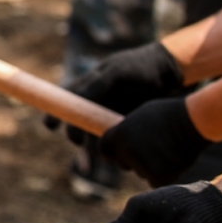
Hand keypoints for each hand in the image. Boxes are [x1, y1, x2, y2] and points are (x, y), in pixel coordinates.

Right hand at [47, 41, 186, 144]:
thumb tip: (76, 102)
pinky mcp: (127, 124)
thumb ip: (95, 86)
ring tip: (99, 154)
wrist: (172, 72)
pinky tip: (117, 155)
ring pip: (96, 135)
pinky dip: (113, 148)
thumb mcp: (116, 73)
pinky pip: (115, 140)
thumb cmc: (141, 67)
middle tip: (81, 142)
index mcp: (90, 86)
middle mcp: (98, 102)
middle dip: (78, 136)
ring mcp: (112, 113)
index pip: (66, 101)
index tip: (50, 126)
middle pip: (79, 124)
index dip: (56, 114)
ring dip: (95, 146)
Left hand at [101, 96, 215, 186]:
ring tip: (168, 150)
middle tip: (152, 150)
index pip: (104, 149)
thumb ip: (128, 132)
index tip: (118, 153)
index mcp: (119, 134)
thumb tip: (121, 141)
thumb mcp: (141, 117)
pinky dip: (164, 175)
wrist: (193, 122)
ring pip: (141, 172)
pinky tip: (174, 161)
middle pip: (122, 163)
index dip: (111, 151)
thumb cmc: (170, 115)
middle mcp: (126, 151)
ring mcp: (141, 166)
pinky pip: (155, 181)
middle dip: (133, 160)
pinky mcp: (158, 177)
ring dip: (151, 166)